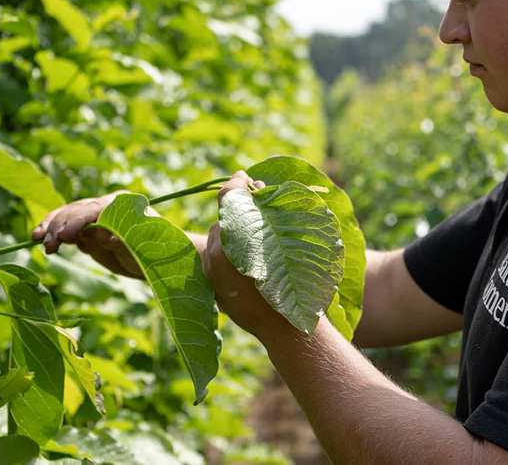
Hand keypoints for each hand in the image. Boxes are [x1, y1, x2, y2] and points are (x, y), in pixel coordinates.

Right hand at [31, 191, 152, 278]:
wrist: (155, 264)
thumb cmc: (153, 254)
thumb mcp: (139, 249)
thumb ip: (122, 240)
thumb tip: (104, 233)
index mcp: (121, 205)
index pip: (94, 209)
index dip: (76, 220)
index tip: (63, 235)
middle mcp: (106, 206)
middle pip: (76, 211)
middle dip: (59, 225)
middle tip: (48, 243)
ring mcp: (95, 218)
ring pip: (67, 217)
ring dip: (51, 227)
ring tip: (38, 240)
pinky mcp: (88, 232)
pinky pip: (67, 229)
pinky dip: (53, 233)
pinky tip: (40, 239)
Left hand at [203, 172, 291, 340]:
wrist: (286, 330)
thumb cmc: (297, 286)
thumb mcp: (291, 245)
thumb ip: (270, 217)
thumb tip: (255, 191)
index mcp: (231, 244)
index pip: (227, 198)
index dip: (237, 183)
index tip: (244, 177)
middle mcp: (215, 256)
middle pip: (223, 219)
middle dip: (239, 212)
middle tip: (259, 208)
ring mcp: (211, 272)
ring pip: (219, 238)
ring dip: (235, 233)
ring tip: (257, 238)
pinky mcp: (212, 285)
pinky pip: (217, 257)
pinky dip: (230, 252)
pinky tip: (249, 258)